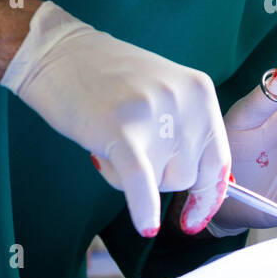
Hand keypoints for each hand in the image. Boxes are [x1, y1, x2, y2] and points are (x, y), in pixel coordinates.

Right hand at [0, 2, 229, 236]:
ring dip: (133, 178)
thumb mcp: (163, 93)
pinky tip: (145, 226)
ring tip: (109, 144)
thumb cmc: (107, 78)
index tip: (195, 219)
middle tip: (126, 151)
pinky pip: (140, 182)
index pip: (219, 159)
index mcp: (201, 92)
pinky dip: (143, 207)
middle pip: (187, 176)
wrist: (57, 52)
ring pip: (160, 182)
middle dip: (158, 178)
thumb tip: (207, 188)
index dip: (209, 195)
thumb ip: (185, 130)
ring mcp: (155, 114)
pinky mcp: (121, 129)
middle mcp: (185, 101)